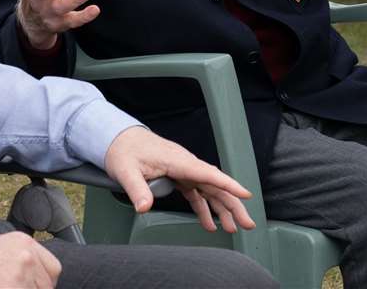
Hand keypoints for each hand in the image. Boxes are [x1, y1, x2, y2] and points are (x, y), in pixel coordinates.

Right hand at [0, 231, 61, 288]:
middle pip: (46, 286)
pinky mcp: (13, 288)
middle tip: (16, 288)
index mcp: (26, 243)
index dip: (46, 283)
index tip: (35, 287)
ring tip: (5, 287)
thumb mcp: (6, 248)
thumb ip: (27, 258)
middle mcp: (27, 256)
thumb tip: (43, 280)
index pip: (54, 268)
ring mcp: (21, 273)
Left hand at [103, 125, 255, 232]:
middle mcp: (186, 164)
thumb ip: (137, 190)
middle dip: (233, 204)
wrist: (119, 139)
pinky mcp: (179, 176)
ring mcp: (184, 171)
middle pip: (216, 185)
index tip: (245, 194)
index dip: (228, 185)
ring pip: (210, 190)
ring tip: (233, 228)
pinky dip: (205, 209)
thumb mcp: (127, 171)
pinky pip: (197, 194)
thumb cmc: (124, 150)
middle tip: (247, 222)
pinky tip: (209, 224)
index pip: (208, 173)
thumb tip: (144, 207)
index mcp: (178, 161)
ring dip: (223, 209)